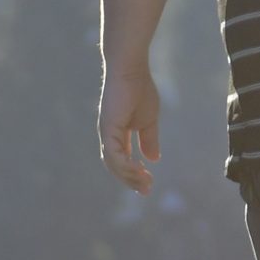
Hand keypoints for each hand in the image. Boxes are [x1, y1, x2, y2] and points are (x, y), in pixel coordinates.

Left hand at [99, 68, 160, 194]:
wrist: (131, 69)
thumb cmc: (140, 89)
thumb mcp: (149, 121)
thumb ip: (149, 140)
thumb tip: (153, 159)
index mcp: (117, 134)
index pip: (122, 160)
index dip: (134, 174)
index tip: (148, 185)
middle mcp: (109, 136)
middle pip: (116, 166)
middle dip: (131, 180)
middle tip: (147, 190)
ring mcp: (106, 133)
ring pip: (113, 164)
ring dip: (129, 176)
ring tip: (145, 182)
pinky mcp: (108, 128)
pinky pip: (114, 155)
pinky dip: (125, 166)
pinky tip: (139, 170)